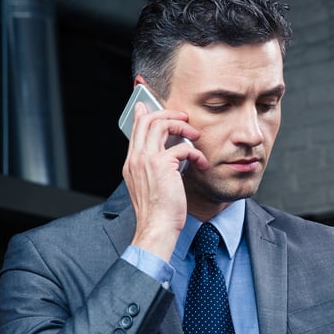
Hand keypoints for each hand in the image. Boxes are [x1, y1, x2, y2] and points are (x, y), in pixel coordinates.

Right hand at [122, 102, 205, 259]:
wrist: (157, 228)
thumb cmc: (158, 212)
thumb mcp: (152, 186)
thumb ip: (155, 168)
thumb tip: (170, 156)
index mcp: (132, 163)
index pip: (135, 130)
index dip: (143, 114)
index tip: (148, 106)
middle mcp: (136, 158)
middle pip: (148, 120)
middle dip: (168, 114)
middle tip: (183, 119)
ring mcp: (146, 160)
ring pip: (161, 125)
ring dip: (182, 127)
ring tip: (195, 136)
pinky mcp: (162, 164)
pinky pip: (182, 147)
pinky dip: (196, 153)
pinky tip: (201, 164)